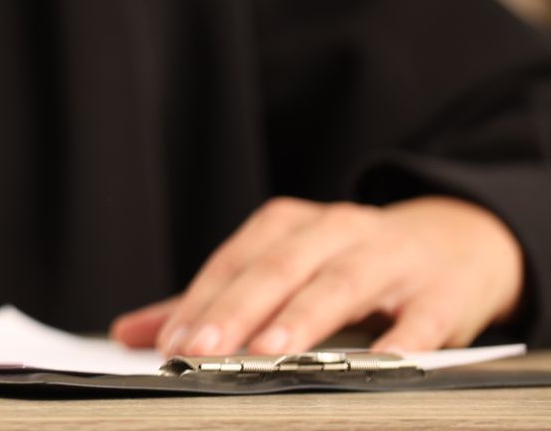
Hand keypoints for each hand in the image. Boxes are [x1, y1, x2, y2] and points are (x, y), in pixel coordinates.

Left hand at [111, 196, 523, 356]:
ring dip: (302, 317)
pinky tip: (376, 365)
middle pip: (278, 267)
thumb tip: (131, 332)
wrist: (458, 243)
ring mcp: (391, 257)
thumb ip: (212, 303)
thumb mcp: (285, 268)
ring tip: (269, 353)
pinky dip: (399, 341)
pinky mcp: (441, 292)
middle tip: (203, 349)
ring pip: (340, 283)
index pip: (236, 262)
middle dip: (237, 309)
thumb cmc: (352, 263)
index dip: (201, 301)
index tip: (171, 343)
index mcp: (291, 224)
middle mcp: (336, 230)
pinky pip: (420, 318)